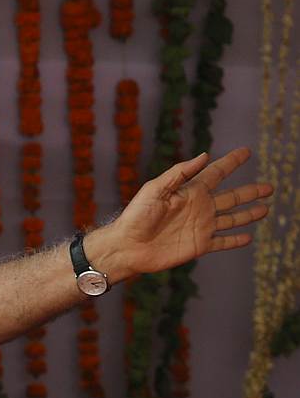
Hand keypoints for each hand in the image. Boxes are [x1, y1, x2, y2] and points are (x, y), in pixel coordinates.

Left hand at [98, 147, 274, 278]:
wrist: (127, 246)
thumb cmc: (136, 215)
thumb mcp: (155, 189)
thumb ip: (179, 173)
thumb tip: (204, 155)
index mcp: (190, 192)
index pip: (216, 173)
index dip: (231, 162)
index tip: (246, 151)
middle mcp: (199, 208)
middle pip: (232, 197)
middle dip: (250, 191)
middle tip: (270, 186)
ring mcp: (201, 227)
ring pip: (232, 218)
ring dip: (249, 214)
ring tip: (266, 208)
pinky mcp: (199, 245)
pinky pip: (223, 241)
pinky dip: (236, 240)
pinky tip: (249, 237)